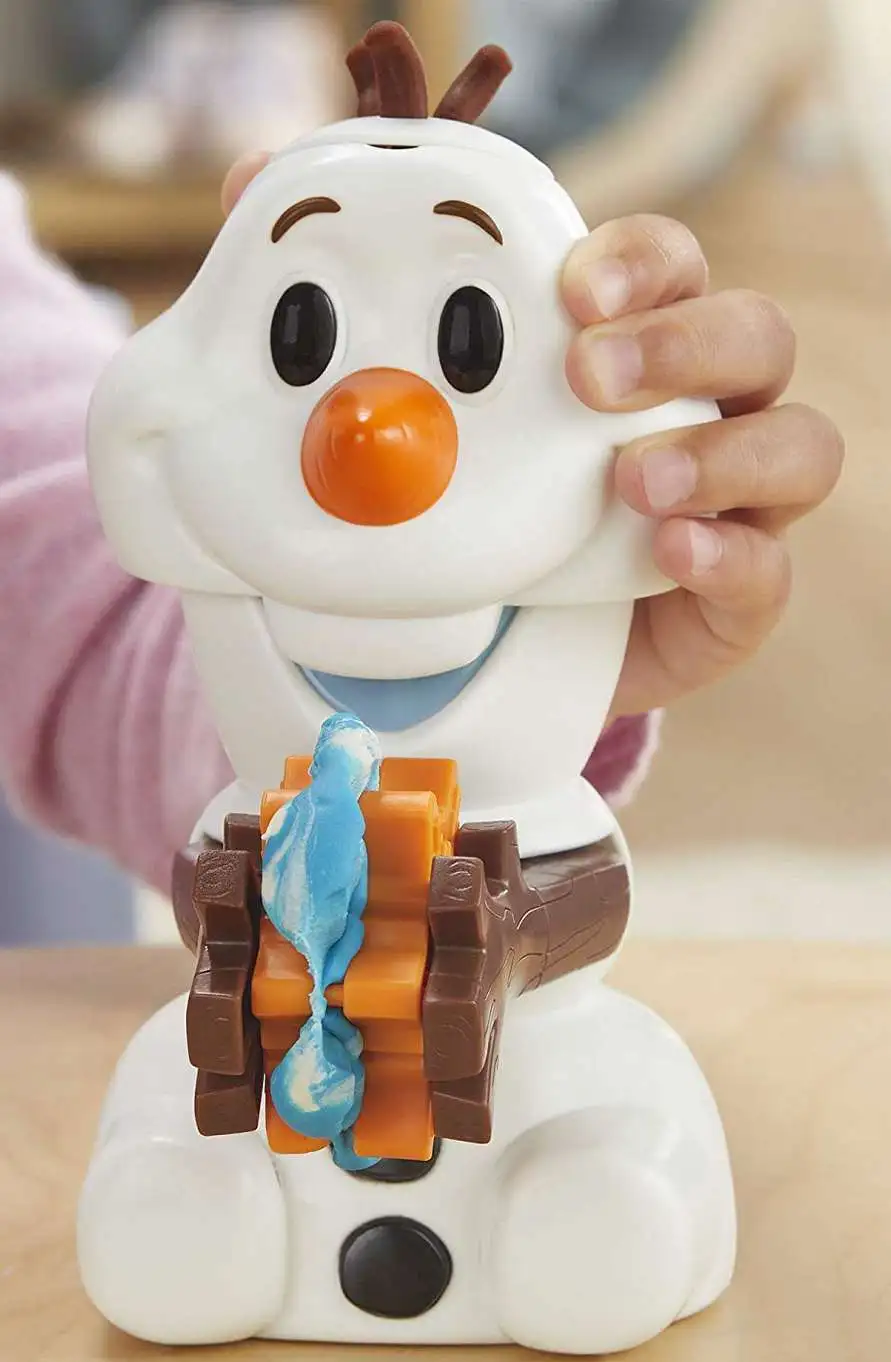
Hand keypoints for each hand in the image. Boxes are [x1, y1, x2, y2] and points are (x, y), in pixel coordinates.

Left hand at [222, 166, 842, 717]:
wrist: (481, 647)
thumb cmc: (462, 505)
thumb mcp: (406, 409)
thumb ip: (339, 303)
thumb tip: (242, 180)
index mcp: (625, 346)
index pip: (668, 268)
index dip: (638, 263)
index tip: (569, 289)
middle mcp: (696, 411)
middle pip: (754, 336)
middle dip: (685, 342)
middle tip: (589, 374)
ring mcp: (727, 506)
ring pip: (796, 446)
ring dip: (724, 452)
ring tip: (635, 480)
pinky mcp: (728, 599)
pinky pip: (768, 574)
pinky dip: (729, 559)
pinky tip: (670, 552)